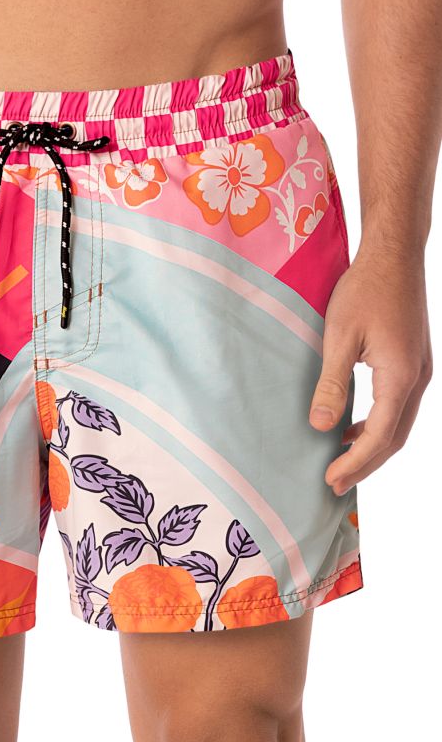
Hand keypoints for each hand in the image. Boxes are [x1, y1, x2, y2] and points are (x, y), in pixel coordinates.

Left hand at [309, 242, 432, 495]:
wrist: (394, 257)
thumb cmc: (365, 290)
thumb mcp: (339, 337)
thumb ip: (331, 384)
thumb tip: (320, 426)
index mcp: (400, 377)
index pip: (379, 437)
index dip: (355, 463)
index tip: (330, 480)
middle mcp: (418, 380)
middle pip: (394, 439)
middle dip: (365, 464)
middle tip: (334, 484)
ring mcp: (420, 371)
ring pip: (399, 424)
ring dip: (372, 446)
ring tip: (341, 461)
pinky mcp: (414, 362)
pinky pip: (399, 406)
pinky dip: (377, 424)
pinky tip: (353, 427)